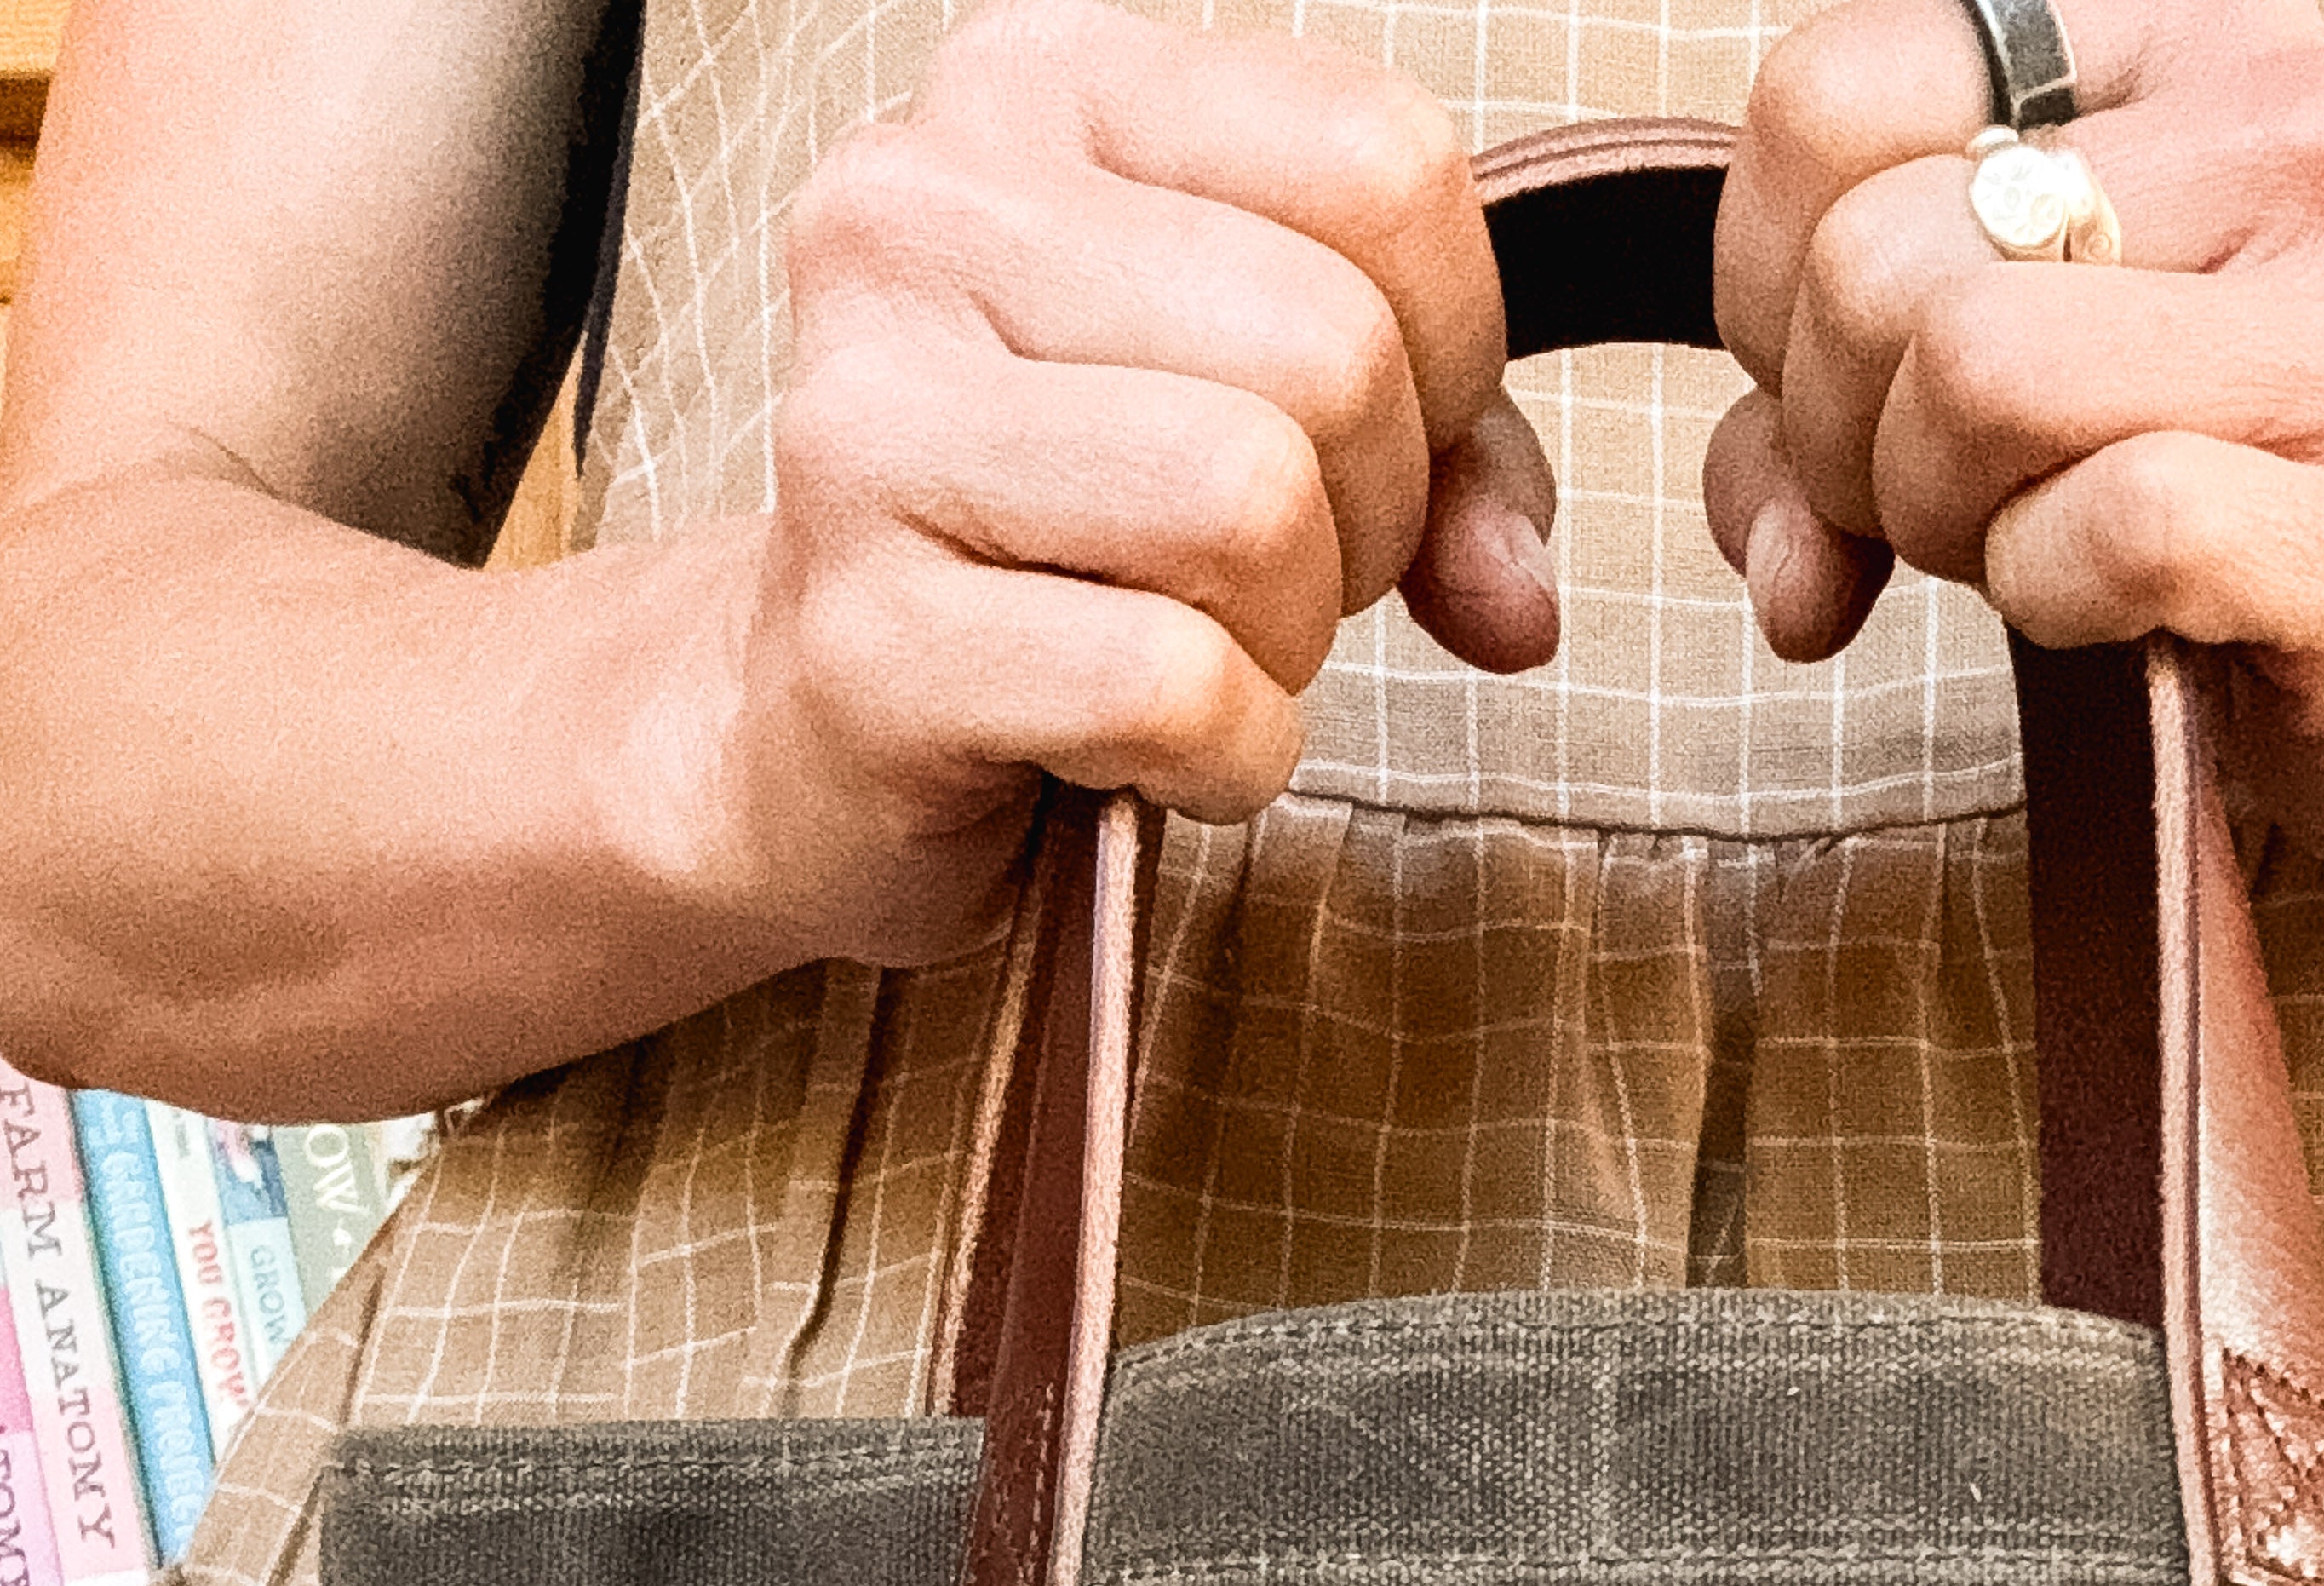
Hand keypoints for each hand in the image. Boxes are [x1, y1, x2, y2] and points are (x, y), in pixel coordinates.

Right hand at [708, 0, 1561, 965]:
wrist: (805, 724)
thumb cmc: (1044, 549)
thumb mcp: (1252, 413)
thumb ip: (1436, 453)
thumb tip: (1518, 587)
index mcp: (1042, 90)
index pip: (1385, 164)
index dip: (1449, 346)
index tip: (1363, 441)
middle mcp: (925, 210)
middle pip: (1332, 351)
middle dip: (1369, 518)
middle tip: (1272, 581)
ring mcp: (872, 420)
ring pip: (1253, 505)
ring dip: (1288, 639)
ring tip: (1197, 650)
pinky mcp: (870, 636)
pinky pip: (1172, 687)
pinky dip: (1222, 756)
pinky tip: (1143, 747)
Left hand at [1707, 0, 2323, 884]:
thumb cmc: (2235, 507)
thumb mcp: (2010, 406)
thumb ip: (1824, 428)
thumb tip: (1772, 556)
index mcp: (2186, 49)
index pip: (1828, 93)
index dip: (1769, 282)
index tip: (1849, 393)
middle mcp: (2295, 134)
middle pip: (1874, 262)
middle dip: (1844, 438)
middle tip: (1947, 510)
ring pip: (1969, 372)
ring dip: (1940, 518)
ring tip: (2029, 555)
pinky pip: (2105, 526)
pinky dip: (2050, 596)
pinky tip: (2106, 613)